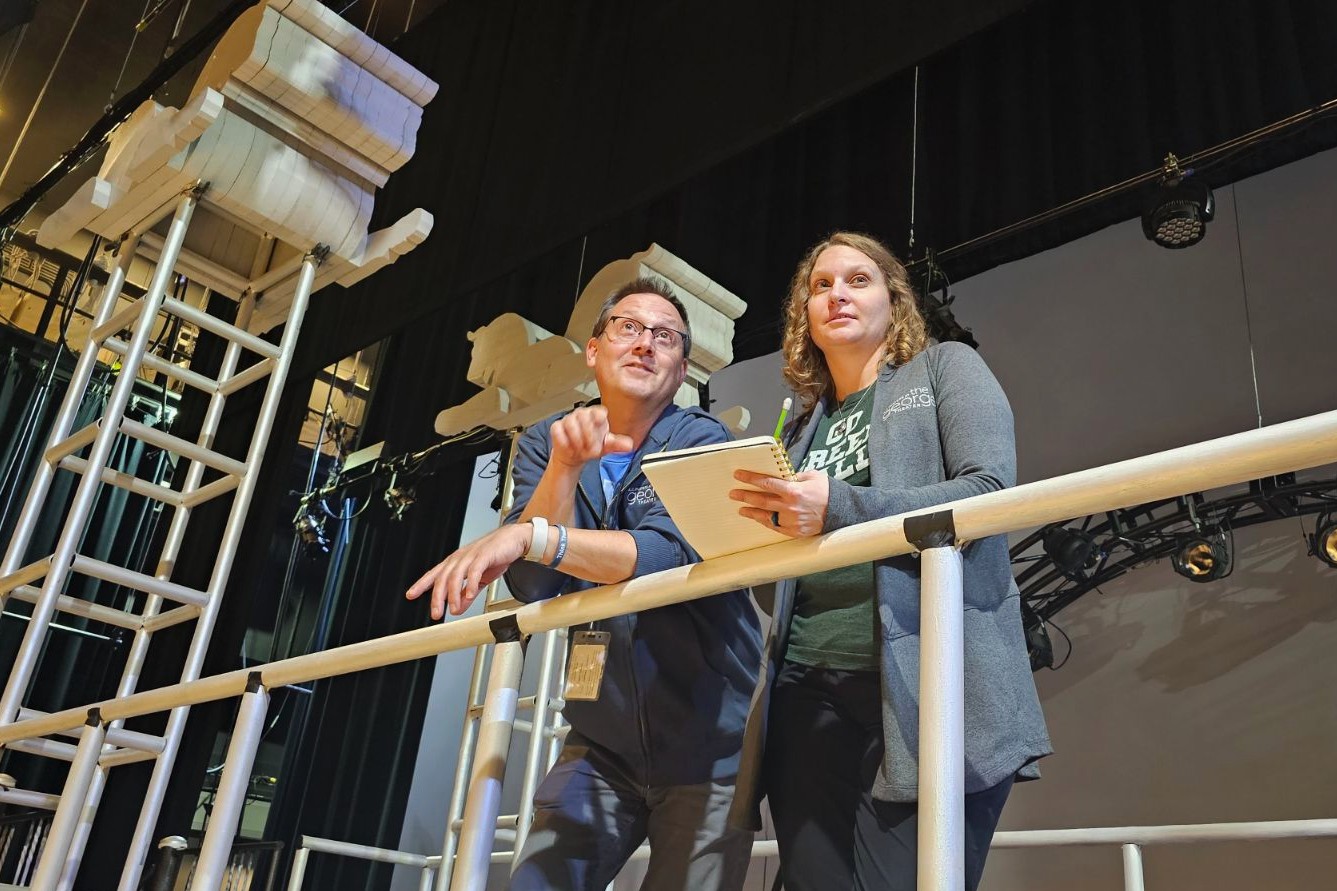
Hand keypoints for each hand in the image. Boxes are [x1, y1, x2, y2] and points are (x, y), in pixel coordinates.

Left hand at [406, 523, 530, 618]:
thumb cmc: (495, 555)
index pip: (435, 574)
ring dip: (454, 594)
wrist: (514, 539)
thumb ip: (468, 593)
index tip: (411, 595)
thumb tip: (458, 608)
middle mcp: (460, 558)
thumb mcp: (479, 579)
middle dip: (437, 597)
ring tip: (455, 608)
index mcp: (456, 562)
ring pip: (456, 575)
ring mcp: (472, 555)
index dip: (421, 584)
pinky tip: (470, 595)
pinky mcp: (485, 555)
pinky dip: (471, 584)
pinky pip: (474, 571)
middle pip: (442, 577)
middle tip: (436, 613)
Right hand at [549, 406, 634, 469]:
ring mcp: (568, 420)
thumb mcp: (606, 447)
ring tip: (581, 448)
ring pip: (570, 424)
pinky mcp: (557, 427)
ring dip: (577, 440)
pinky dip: (564, 441)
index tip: (600, 425)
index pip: (598, 411)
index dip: (599, 418)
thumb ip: (617, 445)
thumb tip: (629, 445)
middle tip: (591, 448)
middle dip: (588, 435)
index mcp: (596, 416)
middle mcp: (582, 415)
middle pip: (583, 416)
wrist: (574, 455)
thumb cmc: (590, 446)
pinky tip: (569, 446)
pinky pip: (558, 431)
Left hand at [729, 470, 828, 537]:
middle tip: (733, 494)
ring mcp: (791, 520)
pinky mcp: (794, 531)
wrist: (841, 511)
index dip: (750, 478)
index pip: (766, 483)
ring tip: (741, 509)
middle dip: (745, 496)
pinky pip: (775, 526)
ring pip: (765, 516)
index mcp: (793, 490)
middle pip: (761, 500)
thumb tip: (781, 476)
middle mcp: (789, 506)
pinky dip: (766, 522)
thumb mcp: (812, 476)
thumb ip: (794, 477)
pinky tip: (758, 518)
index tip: (738, 475)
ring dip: (752, 512)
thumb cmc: (827, 490)